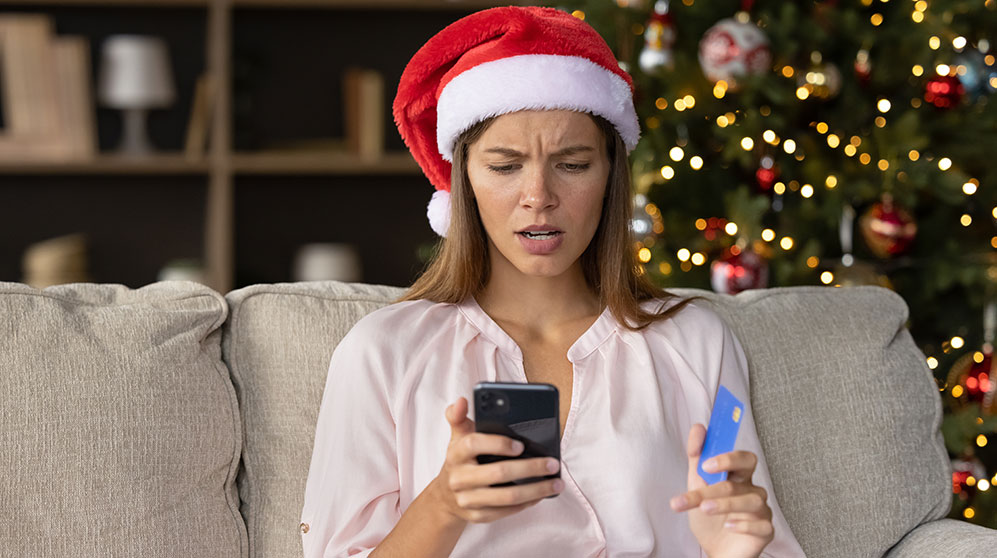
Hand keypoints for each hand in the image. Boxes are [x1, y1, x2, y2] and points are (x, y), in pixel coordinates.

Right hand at [429, 397, 562, 523]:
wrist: (444, 497)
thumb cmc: (460, 460)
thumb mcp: (458, 437)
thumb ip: (459, 417)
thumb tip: (461, 400)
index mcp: (456, 452)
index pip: (474, 444)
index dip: (498, 444)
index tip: (521, 445)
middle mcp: (459, 477)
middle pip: (499, 473)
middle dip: (530, 468)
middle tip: (552, 463)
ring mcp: (467, 499)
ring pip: (507, 496)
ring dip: (536, 490)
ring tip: (556, 483)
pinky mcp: (477, 516)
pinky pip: (507, 511)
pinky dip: (527, 503)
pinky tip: (541, 494)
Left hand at [670, 423, 773, 557]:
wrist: (714, 550)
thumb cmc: (708, 518)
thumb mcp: (696, 486)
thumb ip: (697, 458)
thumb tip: (698, 428)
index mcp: (738, 477)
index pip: (742, 457)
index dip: (727, 456)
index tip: (705, 462)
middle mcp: (752, 490)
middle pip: (748, 471)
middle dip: (726, 470)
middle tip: (705, 475)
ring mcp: (761, 510)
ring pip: (750, 500)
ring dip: (725, 502)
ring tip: (704, 508)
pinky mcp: (765, 531)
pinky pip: (761, 524)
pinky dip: (743, 524)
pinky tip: (728, 526)